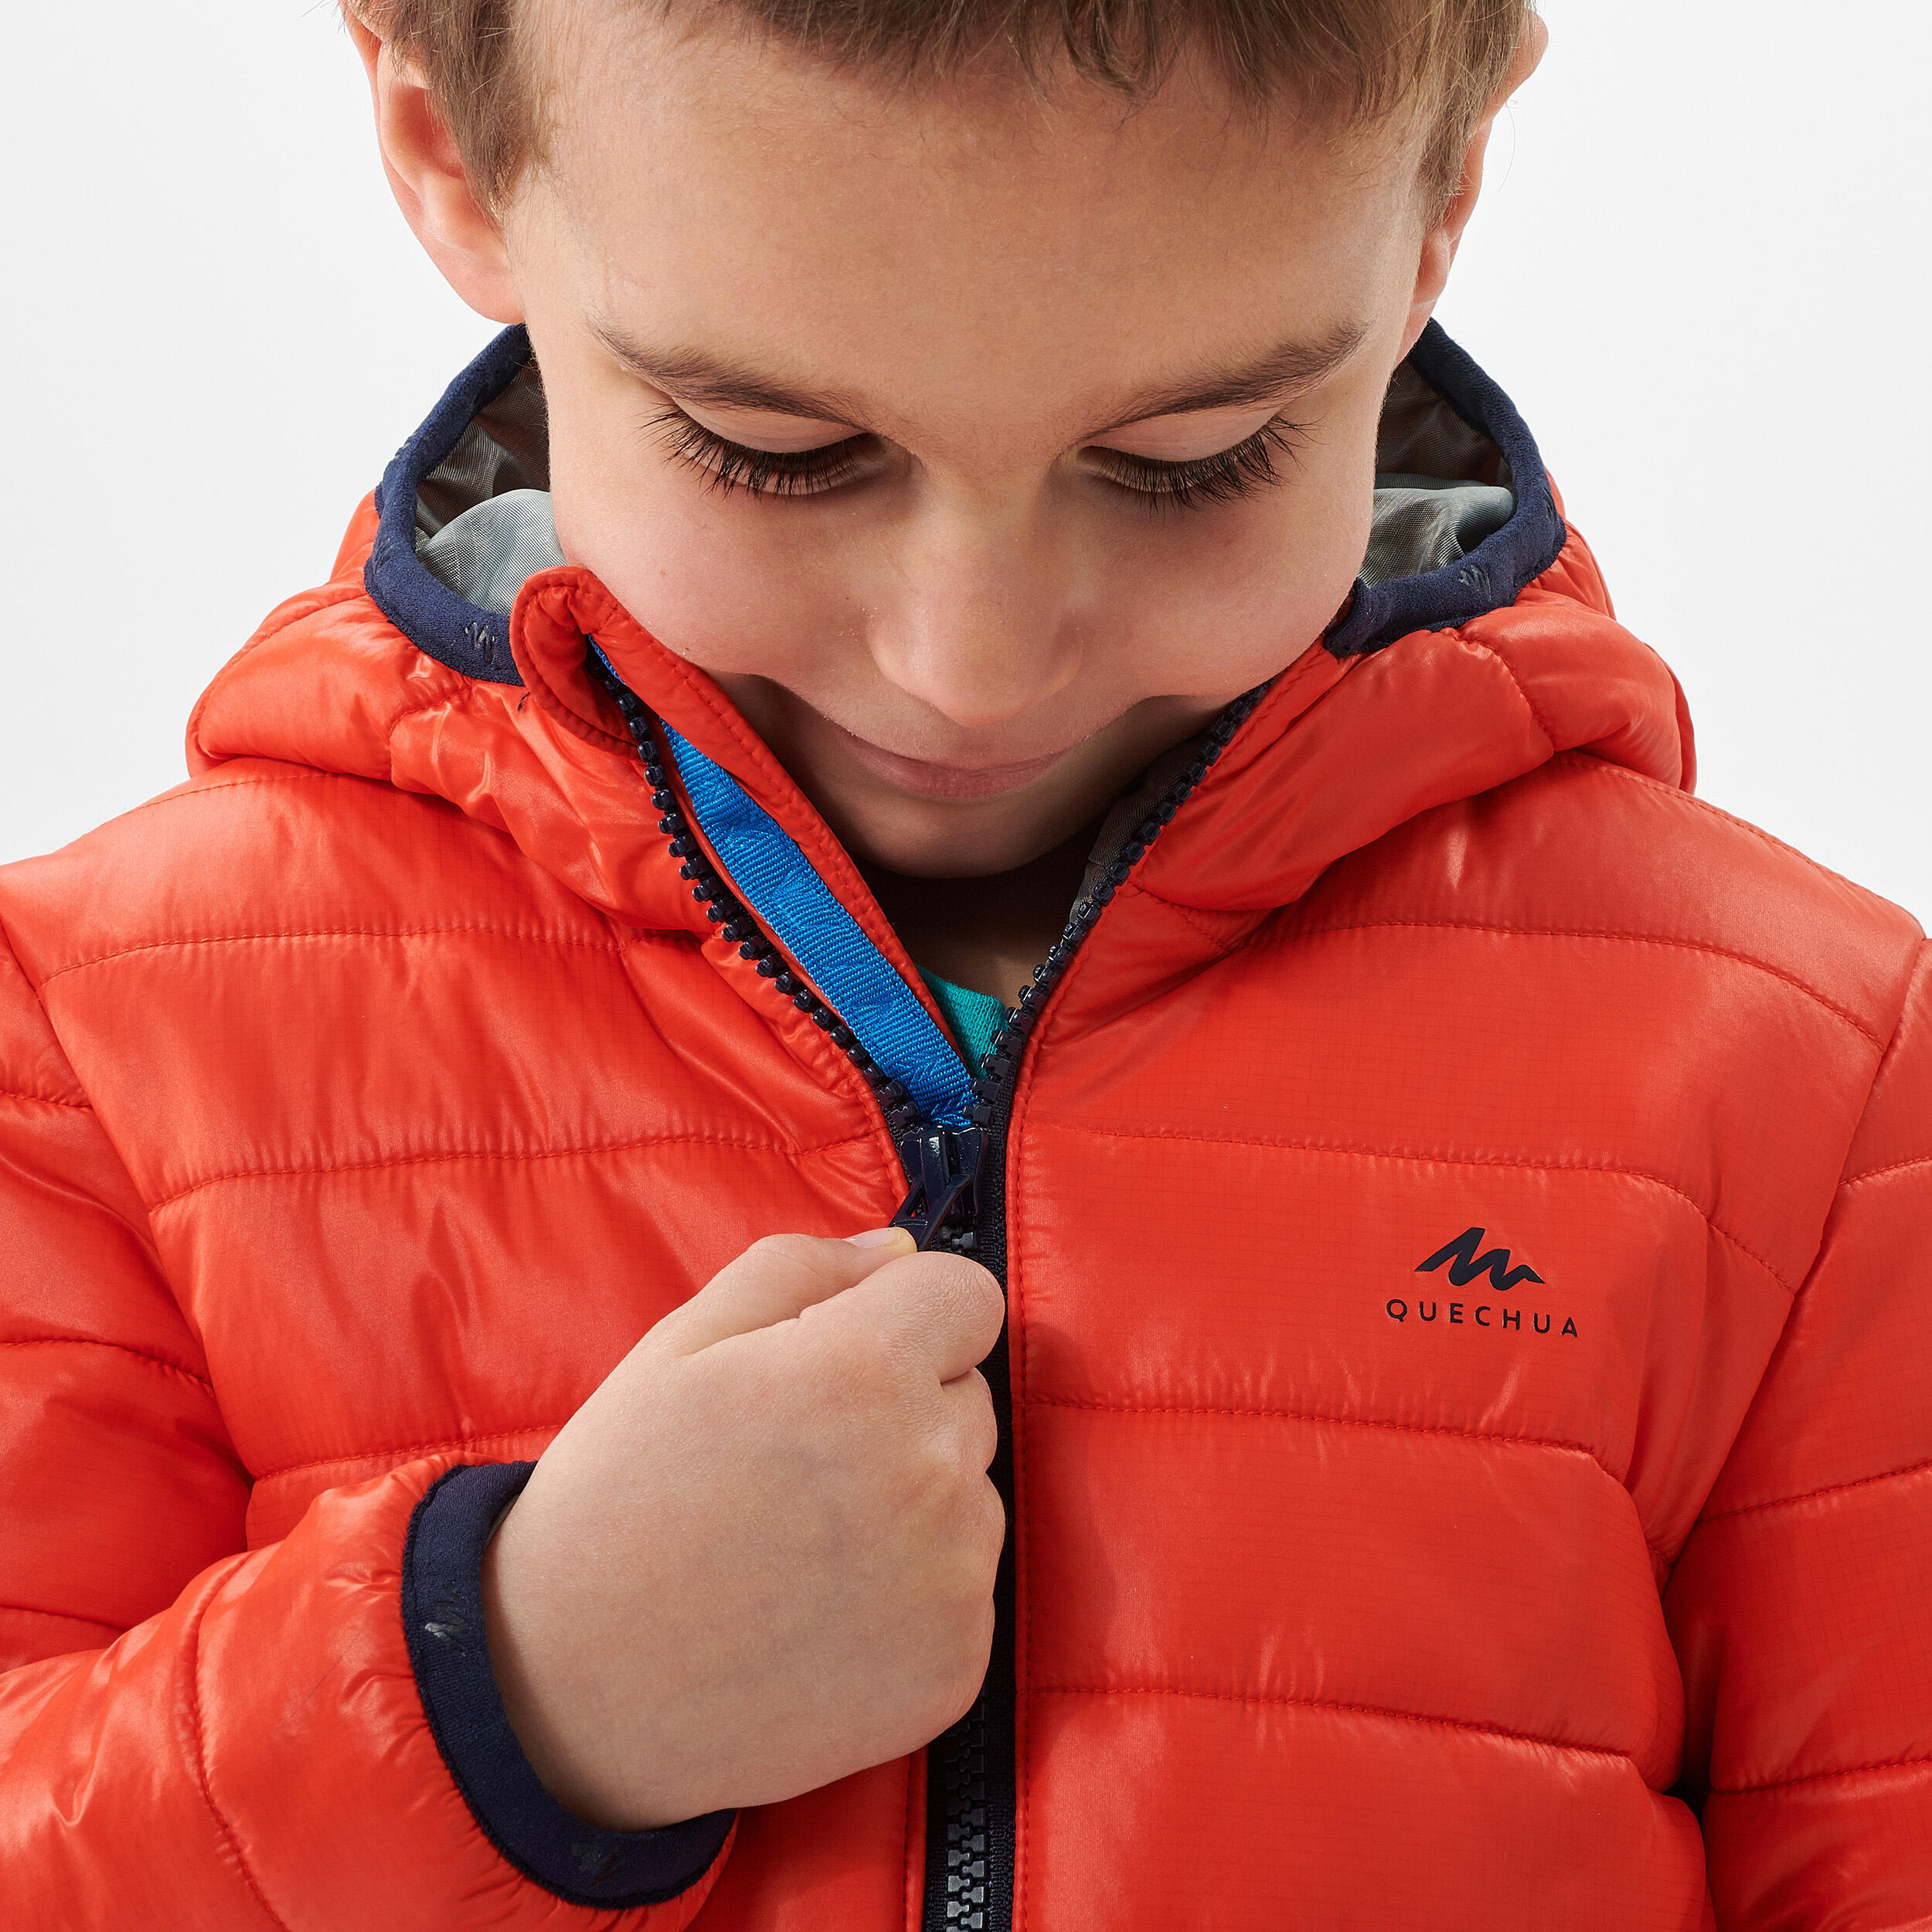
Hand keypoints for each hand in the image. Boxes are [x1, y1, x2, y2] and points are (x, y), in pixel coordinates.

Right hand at [481, 1227, 1005, 1828]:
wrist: (572, 1692)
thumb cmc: (618, 1498)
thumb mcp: (682, 1344)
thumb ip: (802, 1268)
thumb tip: (900, 1250)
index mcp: (867, 1369)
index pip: (968, 1296)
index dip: (905, 1317)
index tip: (845, 1357)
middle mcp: (933, 1469)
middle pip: (968, 1397)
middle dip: (903, 1409)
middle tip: (796, 1465)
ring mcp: (953, 1578)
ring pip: (971, 1496)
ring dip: (914, 1506)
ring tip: (799, 1547)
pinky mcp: (958, 1667)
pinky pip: (963, 1593)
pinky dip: (911, 1600)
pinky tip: (820, 1614)